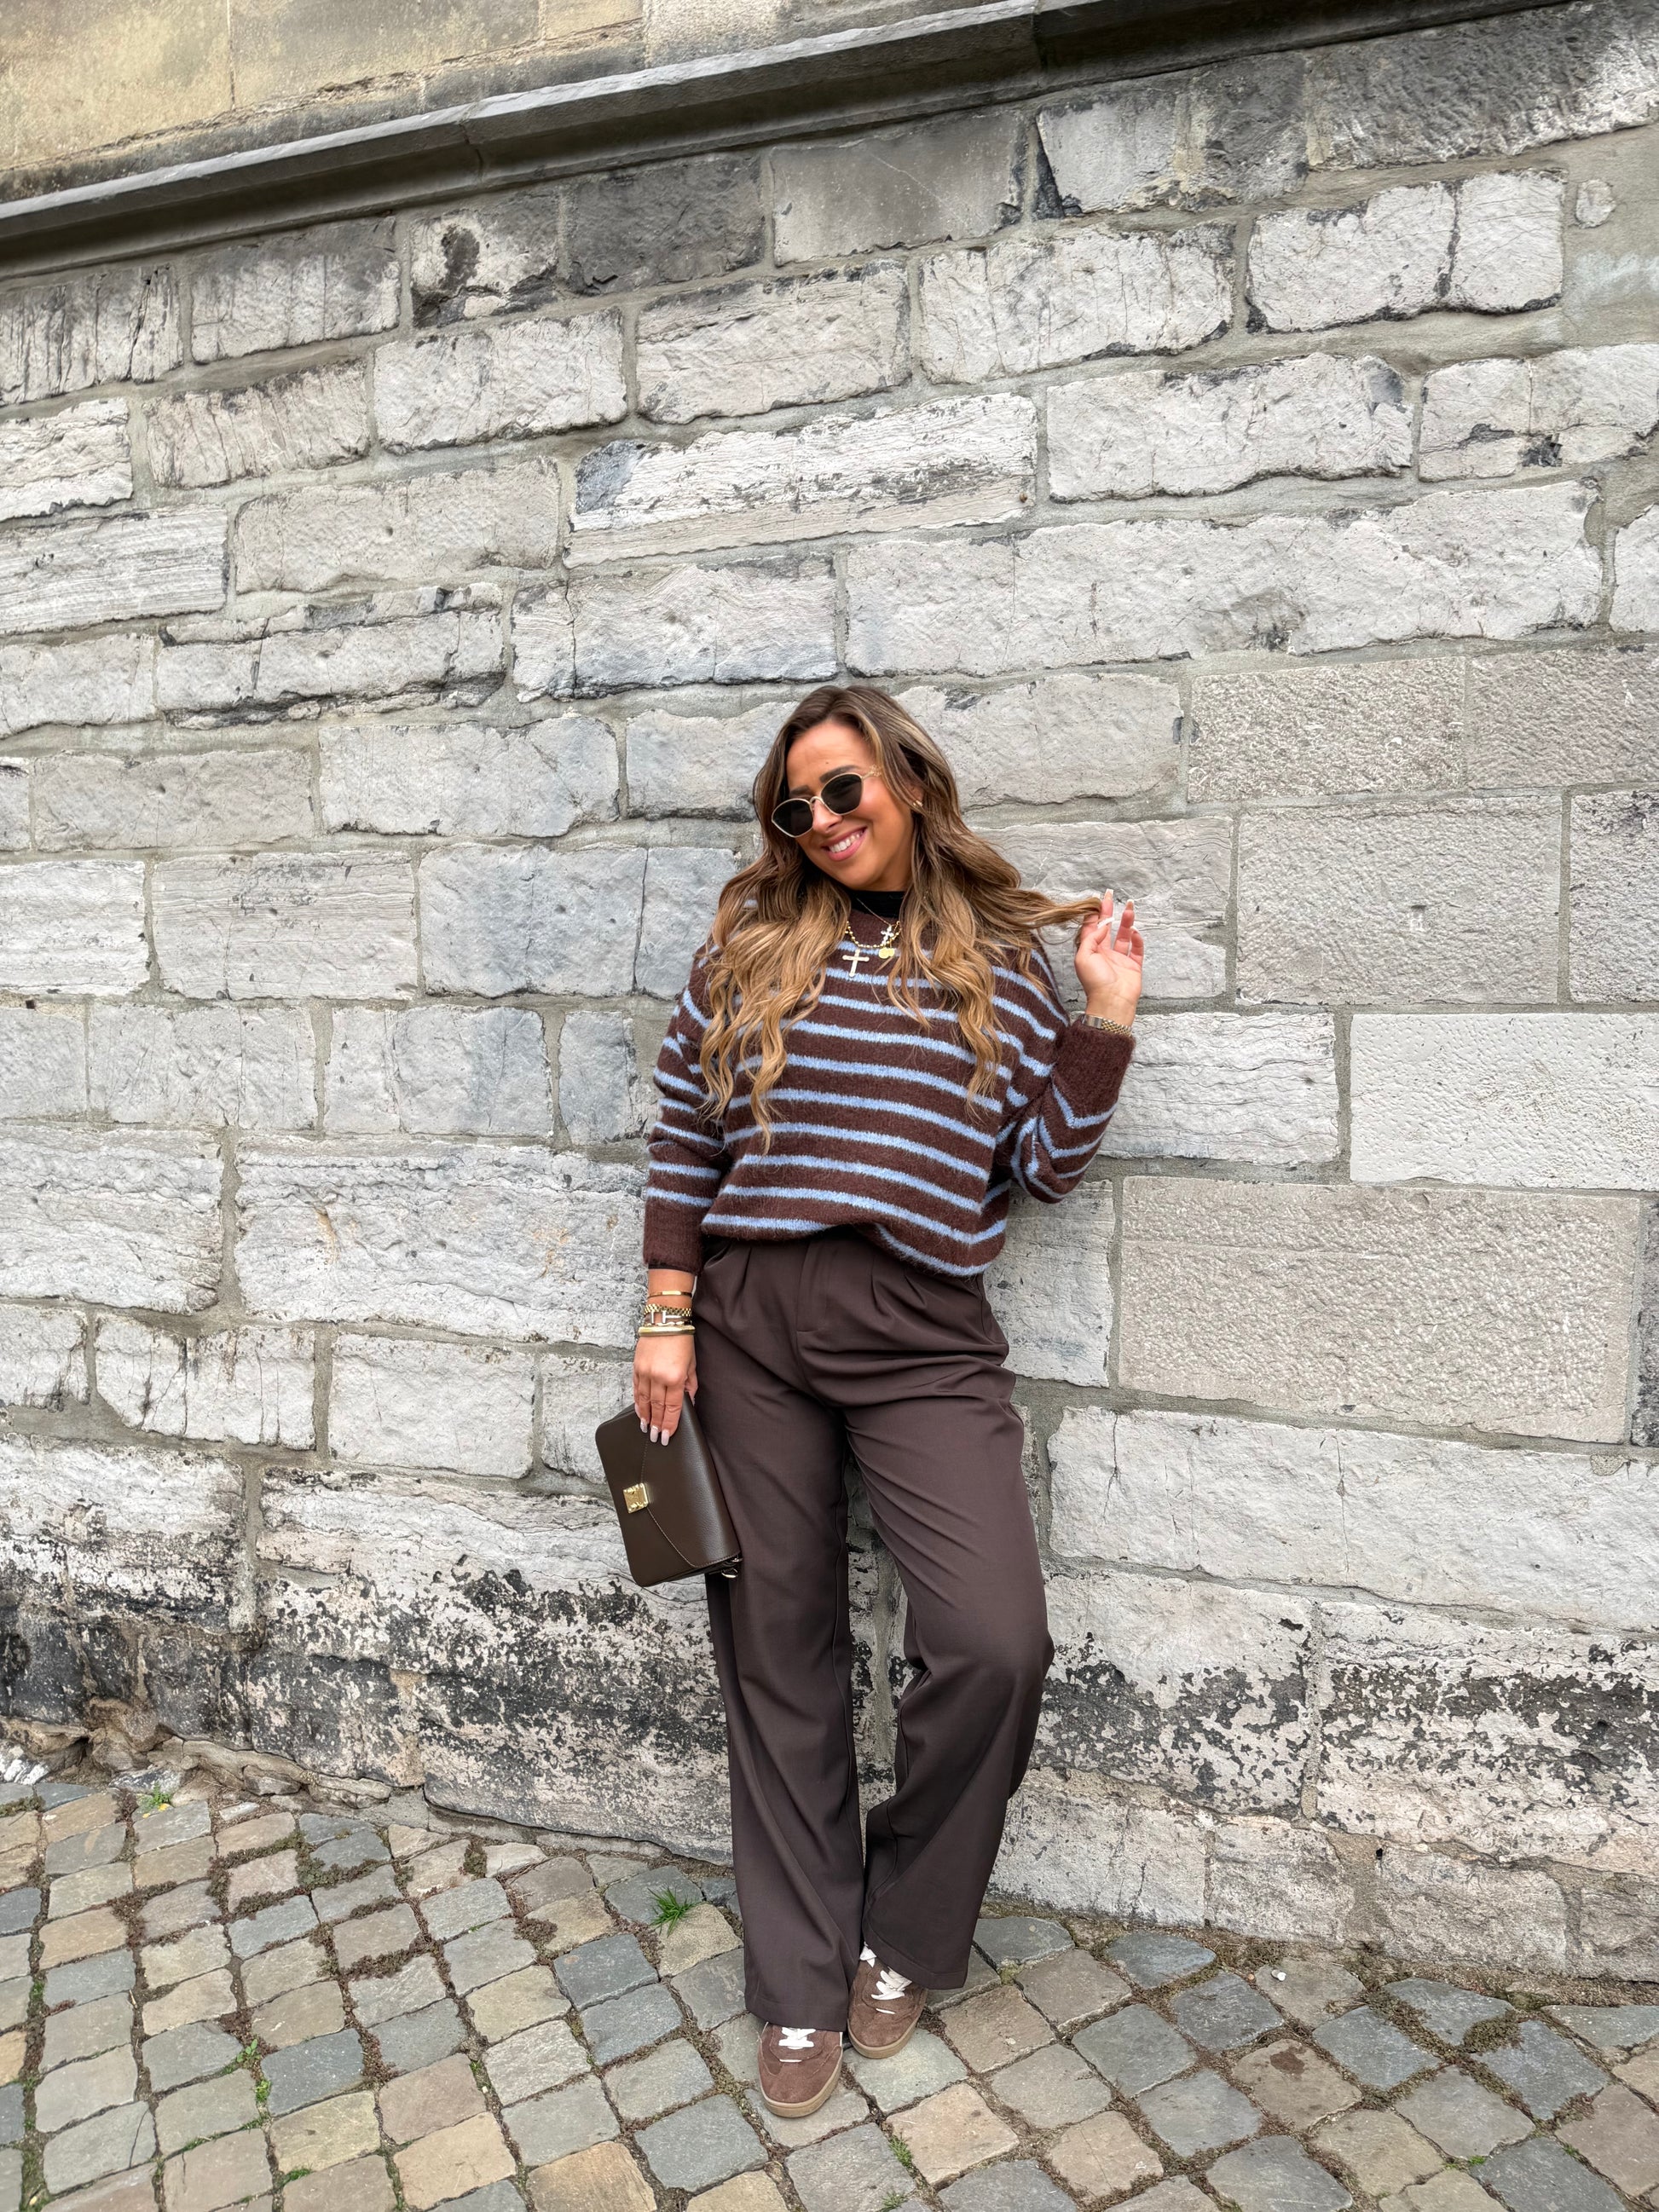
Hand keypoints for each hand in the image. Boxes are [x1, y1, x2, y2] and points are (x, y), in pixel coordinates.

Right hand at [634, 1328, 696, 1442]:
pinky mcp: (637, 1366)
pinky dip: (637, 1401)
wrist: (665, 1319)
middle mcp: (659, 1377)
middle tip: (656, 1438)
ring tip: (646, 1428)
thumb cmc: (682, 1339)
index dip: (669, 1424)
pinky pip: (636, 1388)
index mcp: (675, 1377)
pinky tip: (639, 1410)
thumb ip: (690, 1385)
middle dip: (657, 1424)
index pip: (672, 1407)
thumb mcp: (692, 1363)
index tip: (667, 1435)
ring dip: (645, 1416)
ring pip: (644, 1400)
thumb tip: (689, 1401)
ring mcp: (645, 1372)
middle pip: (657, 1407)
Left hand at [1074, 891, 1143, 1025]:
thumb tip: (1102, 926)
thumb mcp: (1084, 957)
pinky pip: (1137, 950)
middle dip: (1110, 911)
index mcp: (1090, 952)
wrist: (1112, 1002)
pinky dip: (1138, 940)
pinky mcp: (1133, 966)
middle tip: (1112, 895)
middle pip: (1108, 928)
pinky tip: (1136, 931)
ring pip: (1124, 936)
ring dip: (1127, 922)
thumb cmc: (1095, 982)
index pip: (1091, 929)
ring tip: (1130, 907)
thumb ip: (1091, 938)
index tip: (1097, 900)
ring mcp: (1120, 960)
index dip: (1094, 914)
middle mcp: (1105, 954)